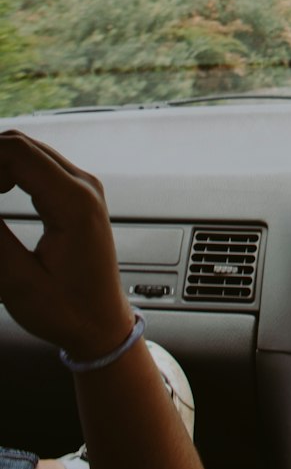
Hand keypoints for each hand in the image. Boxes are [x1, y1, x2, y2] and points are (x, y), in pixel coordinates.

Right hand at [0, 129, 134, 360]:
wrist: (103, 323)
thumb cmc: (68, 310)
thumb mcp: (17, 282)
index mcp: (74, 202)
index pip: (16, 152)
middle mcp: (84, 186)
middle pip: (21, 145)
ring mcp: (84, 188)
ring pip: (28, 152)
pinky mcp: (78, 195)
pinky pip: (37, 167)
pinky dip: (8, 173)